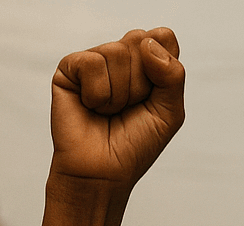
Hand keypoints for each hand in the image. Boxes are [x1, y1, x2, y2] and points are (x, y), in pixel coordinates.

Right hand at [49, 28, 184, 190]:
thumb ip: (173, 77)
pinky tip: (91, 107)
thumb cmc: (135, 145)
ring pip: (117, 52)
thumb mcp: (169, 114)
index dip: (163, 65)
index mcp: (149, 66)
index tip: (154, 95)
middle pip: (141, 41)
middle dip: (142, 84)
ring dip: (120, 94)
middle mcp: (122, 58)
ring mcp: (96, 60)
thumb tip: (149, 43)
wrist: (105, 170)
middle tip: (131, 108)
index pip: (163, 37)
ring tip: (110, 111)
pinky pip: (91, 63)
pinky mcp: (70, 67)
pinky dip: (97, 94)